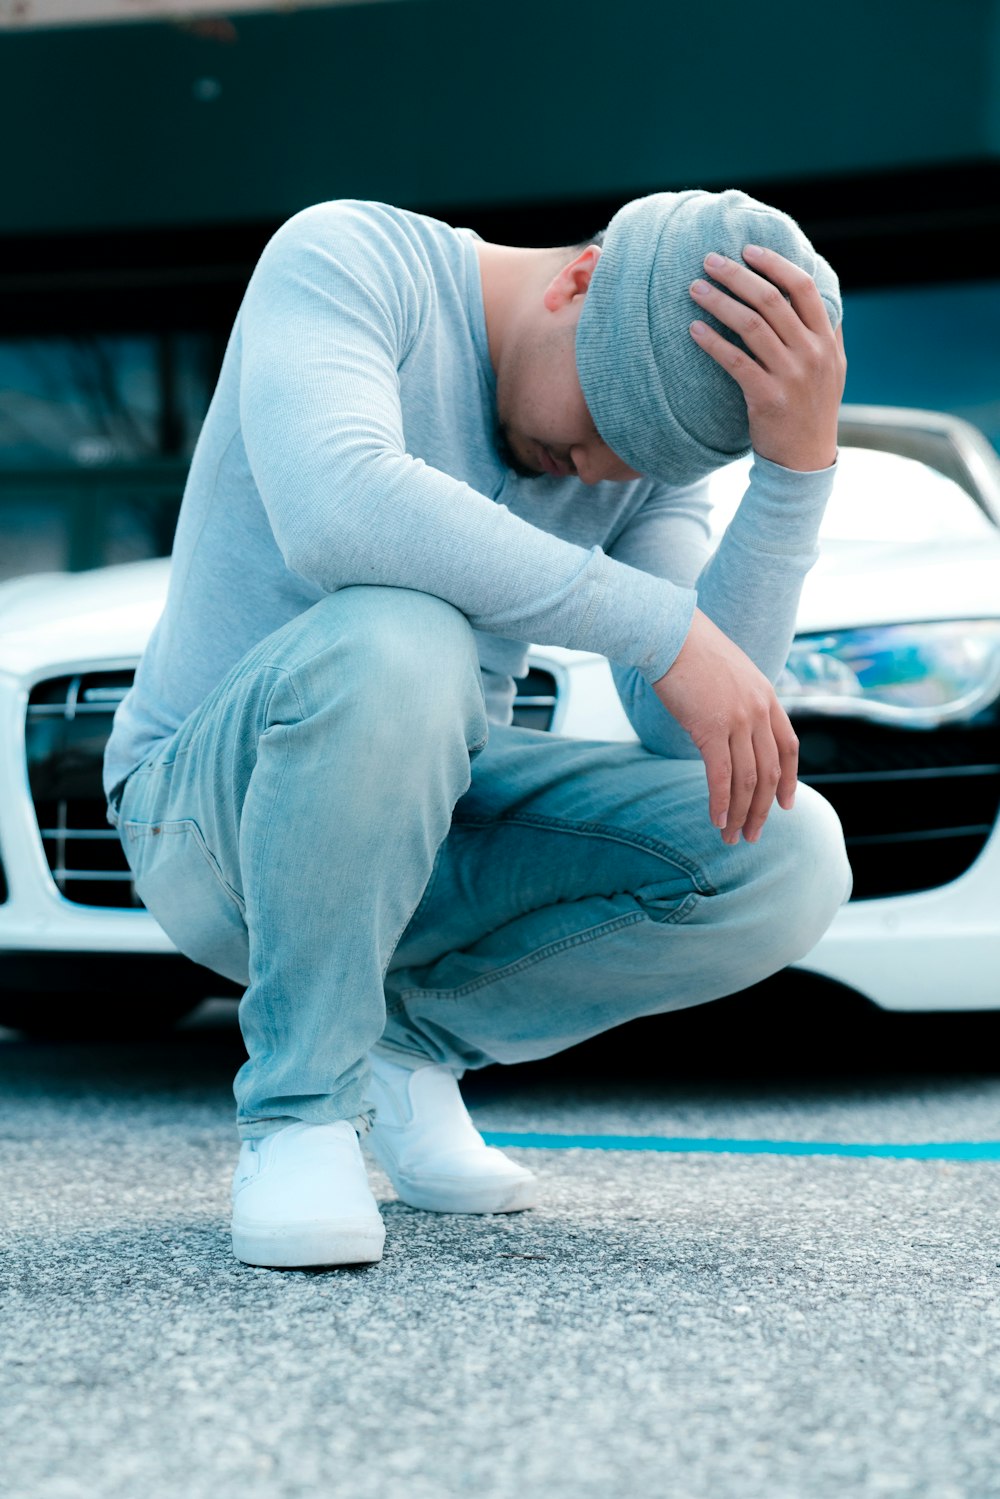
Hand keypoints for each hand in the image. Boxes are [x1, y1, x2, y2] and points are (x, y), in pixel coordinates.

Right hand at [652, 608, 798, 843]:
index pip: (789, 747)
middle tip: (754, 834)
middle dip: (763, 809)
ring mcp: (738, 720)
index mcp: (767, 697)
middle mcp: (759, 711)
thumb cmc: (691, 651)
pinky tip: (717, 821)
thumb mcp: (730, 674)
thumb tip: (730, 728)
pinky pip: (721, 776)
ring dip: (742, 814)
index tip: (785, 805)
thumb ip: (739, 701)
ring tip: (733, 837)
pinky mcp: (711, 728)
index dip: (790, 780)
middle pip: (770, 772)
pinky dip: (721, 803)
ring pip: (748, 780)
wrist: (671, 634)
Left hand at [688, 245, 846, 471]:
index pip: (803, 287)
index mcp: (827, 339)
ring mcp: (791, 375)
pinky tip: (694, 329)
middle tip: (709, 261)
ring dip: (719, 302)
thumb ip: (826, 332)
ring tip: (694, 288)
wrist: (806, 459)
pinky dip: (713, 342)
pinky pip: (735, 361)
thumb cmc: (812, 409)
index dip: (774, 263)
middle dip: (737, 275)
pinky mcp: (767, 397)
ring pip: (751, 325)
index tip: (747, 249)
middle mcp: (812, 352)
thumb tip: (815, 295)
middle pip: (771, 300)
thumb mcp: (832, 368)